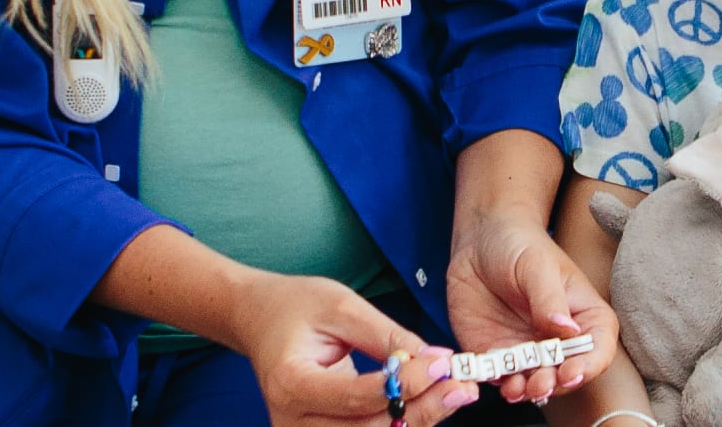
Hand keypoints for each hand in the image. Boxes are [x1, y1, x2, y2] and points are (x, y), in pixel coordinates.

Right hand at [224, 273, 477, 426]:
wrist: (258, 320)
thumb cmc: (294, 307)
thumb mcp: (342, 305)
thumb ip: (387, 336)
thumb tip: (436, 360)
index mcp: (291, 383)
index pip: (359, 396)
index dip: (407, 383)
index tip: (443, 363)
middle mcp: (293, 421)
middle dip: (423, 408)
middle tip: (462, 385)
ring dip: (419, 418)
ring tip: (454, 393)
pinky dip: (402, 421)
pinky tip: (429, 402)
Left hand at [450, 212, 618, 403]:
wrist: (480, 241)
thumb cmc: (519, 245)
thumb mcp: (537, 266)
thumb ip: (550, 299)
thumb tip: (567, 330)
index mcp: (585, 317)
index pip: (598, 349)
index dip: (588, 365)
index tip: (571, 372)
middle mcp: (560, 341)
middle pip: (566, 374)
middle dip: (554, 384)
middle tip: (540, 383)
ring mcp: (530, 351)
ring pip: (535, 382)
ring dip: (527, 390)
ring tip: (517, 388)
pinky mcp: (500, 355)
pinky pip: (502, 377)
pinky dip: (501, 384)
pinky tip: (497, 380)